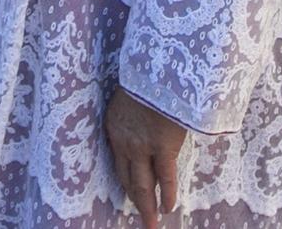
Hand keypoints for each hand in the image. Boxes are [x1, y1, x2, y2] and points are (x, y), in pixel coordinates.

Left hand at [105, 87, 187, 221]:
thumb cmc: (148, 75)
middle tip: (138, 214)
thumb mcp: (132, 95)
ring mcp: (142, 145)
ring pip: (142, 183)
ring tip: (151, 222)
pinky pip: (165, 177)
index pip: (118, 161)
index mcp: (113, 125)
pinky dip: (166, 195)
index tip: (128, 191)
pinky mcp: (162, 147)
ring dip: (147, 205)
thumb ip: (135, 113)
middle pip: (127, 177)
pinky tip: (168, 209)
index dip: (125, 178)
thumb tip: (147, 122)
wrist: (159, 68)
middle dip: (133, 197)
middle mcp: (123, 140)